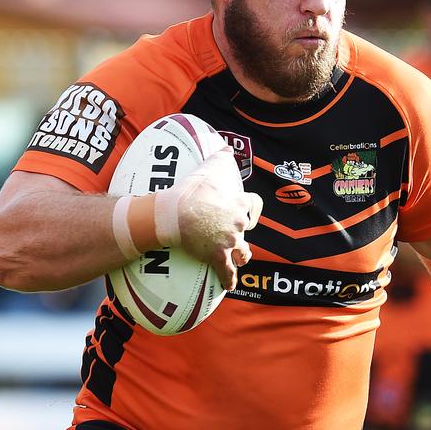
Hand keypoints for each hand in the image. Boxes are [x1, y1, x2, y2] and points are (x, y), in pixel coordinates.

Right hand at [154, 147, 262, 289]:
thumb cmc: (191, 189)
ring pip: (243, 252)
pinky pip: (227, 271)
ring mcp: (229, 240)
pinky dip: (228, 279)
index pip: (255, 205)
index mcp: (238, 203)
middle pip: (246, 229)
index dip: (252, 210)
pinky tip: (229, 284)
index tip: (249, 213)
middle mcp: (238, 222)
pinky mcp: (218, 256)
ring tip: (237, 257)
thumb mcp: (209, 167)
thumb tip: (226, 145)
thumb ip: (221, 155)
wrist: (176, 212)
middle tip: (231, 234)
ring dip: (241, 255)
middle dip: (241, 232)